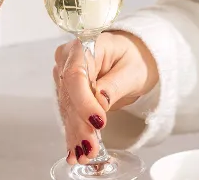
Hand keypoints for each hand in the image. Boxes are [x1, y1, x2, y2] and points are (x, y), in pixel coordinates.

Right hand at [53, 31, 157, 165]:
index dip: (84, 101)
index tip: (98, 121)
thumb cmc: (133, 58)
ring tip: (85, 153)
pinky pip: (68, 114)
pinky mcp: (67, 91)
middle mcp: (69, 58)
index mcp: (86, 44)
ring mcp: (65, 75)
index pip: (77, 74)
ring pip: (67, 108)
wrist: (130, 58)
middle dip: (80, 124)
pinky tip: (76, 149)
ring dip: (75, 133)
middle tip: (91, 147)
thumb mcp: (133, 70)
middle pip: (69, 94)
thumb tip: (100, 100)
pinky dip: (74, 132)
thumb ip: (115, 84)